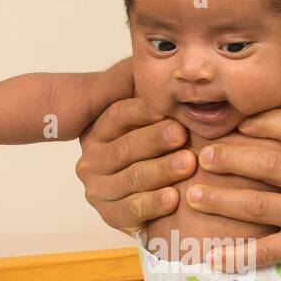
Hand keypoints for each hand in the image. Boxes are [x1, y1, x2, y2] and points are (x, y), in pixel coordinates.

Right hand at [75, 97, 196, 233]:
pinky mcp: (111, 216)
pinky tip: (174, 198)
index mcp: (98, 132)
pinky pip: (133, 209)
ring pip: (132, 177)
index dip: (143, 111)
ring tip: (188, 163)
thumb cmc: (155, 153)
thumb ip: (148, 97)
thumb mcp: (146, 121)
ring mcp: (99, 190)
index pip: (118, 116)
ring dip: (161, 170)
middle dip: (156, 140)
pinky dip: (154, 204)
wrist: (149, 203)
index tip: (168, 108)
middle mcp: (92, 161)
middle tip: (182, 134)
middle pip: (126, 147)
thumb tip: (159, 64)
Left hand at [184, 109, 280, 280]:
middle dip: (228, 158)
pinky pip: (263, 250)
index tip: (237, 126)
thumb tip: (270, 123)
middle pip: (266, 163)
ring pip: (257, 204)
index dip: (261, 122)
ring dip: (219, 199)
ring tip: (193, 195)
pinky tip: (211, 255)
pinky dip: (235, 254)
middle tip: (202, 158)